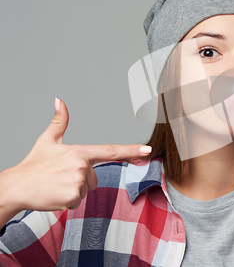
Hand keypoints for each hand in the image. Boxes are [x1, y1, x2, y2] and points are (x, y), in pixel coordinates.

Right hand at [0, 98, 151, 213]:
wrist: (16, 186)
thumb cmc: (34, 164)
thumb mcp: (47, 140)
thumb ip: (59, 121)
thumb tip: (59, 101)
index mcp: (79, 151)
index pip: (111, 150)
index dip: (131, 150)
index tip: (148, 150)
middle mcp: (82, 166)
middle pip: (94, 177)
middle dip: (81, 179)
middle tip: (60, 176)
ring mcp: (78, 182)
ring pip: (86, 190)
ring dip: (73, 190)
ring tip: (57, 184)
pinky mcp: (72, 197)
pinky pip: (78, 201)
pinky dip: (68, 201)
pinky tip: (55, 194)